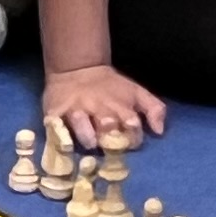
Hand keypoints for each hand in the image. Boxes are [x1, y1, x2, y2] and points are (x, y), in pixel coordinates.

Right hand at [40, 63, 165, 148]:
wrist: (76, 69)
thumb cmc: (110, 87)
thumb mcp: (136, 92)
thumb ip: (154, 109)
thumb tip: (160, 131)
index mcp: (121, 106)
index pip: (133, 127)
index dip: (134, 139)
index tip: (129, 143)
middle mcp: (100, 109)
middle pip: (109, 128)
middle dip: (112, 141)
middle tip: (110, 147)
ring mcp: (77, 111)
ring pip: (84, 129)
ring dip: (89, 139)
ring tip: (90, 143)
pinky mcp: (56, 114)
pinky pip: (57, 130)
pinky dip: (62, 139)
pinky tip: (66, 144)